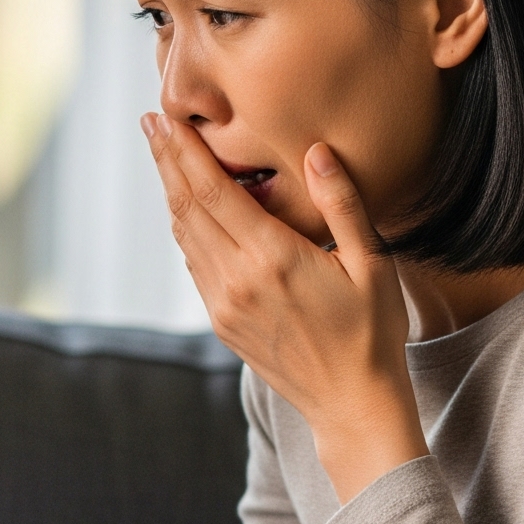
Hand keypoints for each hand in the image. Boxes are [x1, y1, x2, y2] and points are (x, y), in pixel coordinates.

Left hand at [143, 113, 426, 500]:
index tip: (162, 119)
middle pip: (187, 207)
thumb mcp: (373, 264)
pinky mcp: (221, 322)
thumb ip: (342, 204)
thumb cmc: (373, 332)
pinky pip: (194, 264)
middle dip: (167, 161)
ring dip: (171, 192)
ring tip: (163, 155)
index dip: (183, 152)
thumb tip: (316, 151)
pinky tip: (188, 208)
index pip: (213, 191)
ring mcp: (224, 304)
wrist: (352, 404)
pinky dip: (186, 228)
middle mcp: (238, 281)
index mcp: (274, 259)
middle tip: (150, 123)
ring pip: (185, 236)